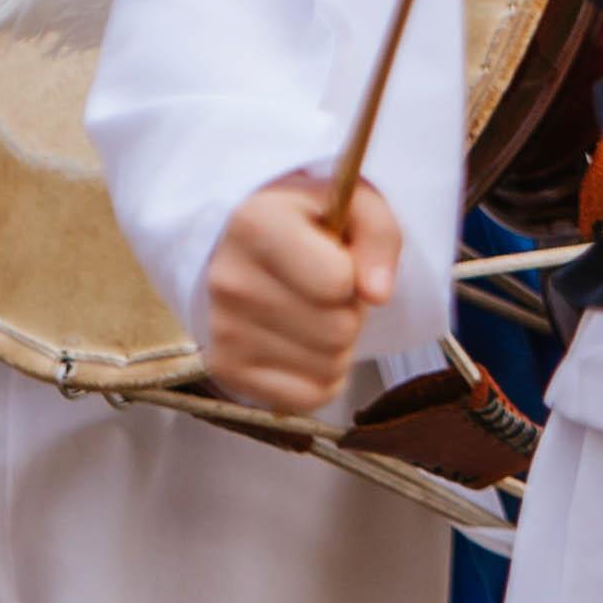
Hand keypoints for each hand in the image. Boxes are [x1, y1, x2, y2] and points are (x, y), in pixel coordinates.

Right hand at [200, 172, 403, 415]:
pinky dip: (319, 377)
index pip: (338, 282)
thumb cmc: (308, 224)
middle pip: (338, 330)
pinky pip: (308, 397)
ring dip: (336, 345)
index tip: (335, 256)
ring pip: (329, 366)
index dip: (355, 272)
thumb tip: (377, 294)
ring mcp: (222, 330)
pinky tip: (301, 343)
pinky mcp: (227, 370)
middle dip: (348, 312)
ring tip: (311, 311)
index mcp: (254, 224)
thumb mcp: (355, 204)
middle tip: (325, 289)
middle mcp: (228, 279)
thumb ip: (379, 235)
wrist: (245, 246)